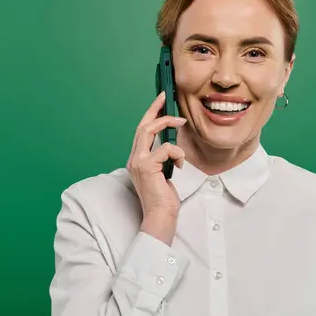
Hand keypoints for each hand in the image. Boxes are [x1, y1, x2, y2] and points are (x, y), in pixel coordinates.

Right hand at [126, 91, 186, 244]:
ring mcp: (138, 162)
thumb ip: (163, 157)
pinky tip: (180, 165)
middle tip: (167, 98)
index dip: (150, 114)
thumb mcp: (163, 172)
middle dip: (155, 109)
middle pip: (143, 126)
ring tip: (182, 124)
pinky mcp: (146, 166)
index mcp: (137, 159)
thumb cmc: (163, 198)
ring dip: (168, 124)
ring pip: (149, 131)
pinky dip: (177, 153)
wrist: (160, 216)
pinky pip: (165, 148)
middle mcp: (134, 158)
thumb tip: (173, 142)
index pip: (142, 131)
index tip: (160, 100)